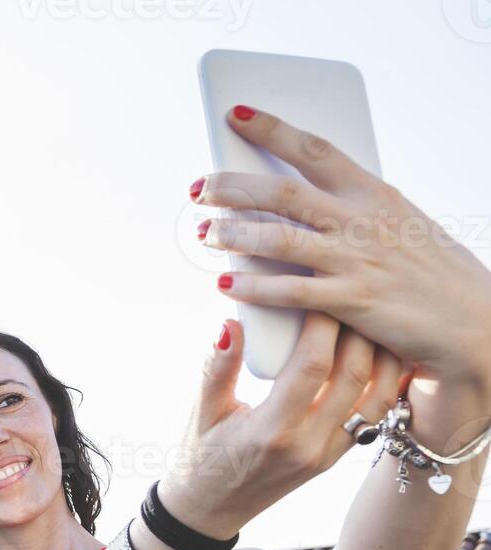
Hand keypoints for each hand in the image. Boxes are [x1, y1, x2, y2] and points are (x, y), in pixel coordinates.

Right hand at [159, 316, 401, 538]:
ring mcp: (328, 455)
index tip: (314, 292)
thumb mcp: (200, 413)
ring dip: (379, 353)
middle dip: (356, 328)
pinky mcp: (336, 457)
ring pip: (376, 394)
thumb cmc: (198, 459)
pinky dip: (381, 378)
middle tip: (348, 296)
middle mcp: (308, 446)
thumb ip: (217, 368)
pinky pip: (373, 413)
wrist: (208, 512)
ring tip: (368, 319)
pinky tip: (374, 352)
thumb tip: (231, 323)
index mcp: (271, 432)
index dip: (321, 323)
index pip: (313, 366)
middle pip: (354, 374)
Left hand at [198, 107, 490, 387]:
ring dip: (232, 235)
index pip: (315, 149)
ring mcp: (357, 259)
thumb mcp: (398, 224)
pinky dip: (252, 286)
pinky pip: (290, 291)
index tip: (234, 115)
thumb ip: (353, 209)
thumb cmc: (426, 272)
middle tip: (198, 190)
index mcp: (375, 193)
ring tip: (203, 234)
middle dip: (232, 187)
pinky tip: (225, 284)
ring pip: (279, 238)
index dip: (271, 129)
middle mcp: (363, 220)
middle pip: (282, 192)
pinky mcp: (352, 300)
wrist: (471, 322)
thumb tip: (298, 196)